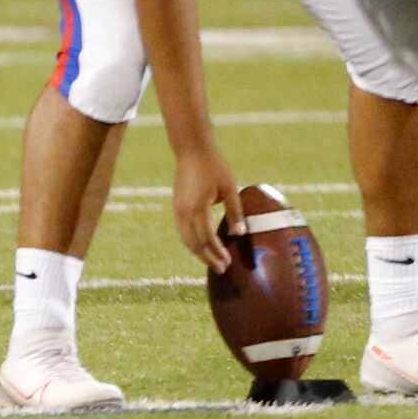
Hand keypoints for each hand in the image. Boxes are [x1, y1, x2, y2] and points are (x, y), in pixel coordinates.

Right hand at [170, 146, 241, 272]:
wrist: (191, 149)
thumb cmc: (214, 166)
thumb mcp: (229, 188)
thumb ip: (235, 212)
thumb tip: (240, 234)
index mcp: (197, 207)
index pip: (207, 238)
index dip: (217, 253)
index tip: (228, 263)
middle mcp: (184, 211)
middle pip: (193, 243)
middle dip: (207, 258)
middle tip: (221, 269)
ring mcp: (178, 209)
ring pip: (185, 238)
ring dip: (198, 252)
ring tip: (212, 260)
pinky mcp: (177, 206)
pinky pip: (183, 230)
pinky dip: (192, 242)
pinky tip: (203, 245)